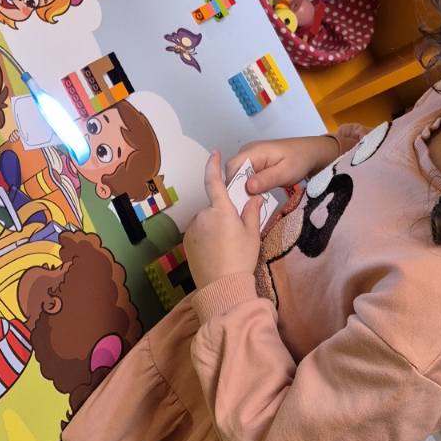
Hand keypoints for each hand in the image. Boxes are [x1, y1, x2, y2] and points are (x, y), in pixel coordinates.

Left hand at [183, 151, 261, 289]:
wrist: (222, 287)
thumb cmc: (241, 258)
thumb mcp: (252, 234)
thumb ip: (252, 211)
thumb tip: (254, 196)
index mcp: (221, 209)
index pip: (214, 180)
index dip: (213, 165)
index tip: (214, 153)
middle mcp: (203, 215)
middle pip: (214, 207)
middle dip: (223, 214)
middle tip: (236, 234)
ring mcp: (192, 229)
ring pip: (206, 221)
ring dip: (213, 227)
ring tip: (226, 247)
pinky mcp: (186, 242)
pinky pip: (198, 233)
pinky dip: (206, 238)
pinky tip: (216, 253)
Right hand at [225, 134, 339, 197]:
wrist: (309, 152)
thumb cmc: (299, 161)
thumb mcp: (285, 173)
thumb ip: (266, 179)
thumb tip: (247, 187)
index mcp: (253, 151)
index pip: (232, 167)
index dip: (232, 184)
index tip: (239, 200)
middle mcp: (248, 151)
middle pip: (232, 171)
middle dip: (236, 188)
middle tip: (246, 205)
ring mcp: (250, 156)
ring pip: (238, 174)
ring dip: (242, 187)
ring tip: (249, 203)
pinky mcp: (254, 162)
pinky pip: (245, 174)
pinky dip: (248, 185)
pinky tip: (254, 195)